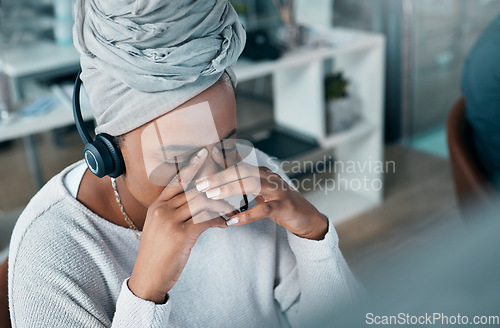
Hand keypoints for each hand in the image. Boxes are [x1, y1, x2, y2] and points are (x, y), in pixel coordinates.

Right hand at [128, 148, 236, 303]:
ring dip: (221, 205)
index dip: (191, 166)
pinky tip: (225, 224)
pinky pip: (206, 220)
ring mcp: (170, 222)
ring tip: (232, 210)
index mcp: (157, 206)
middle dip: (214, 185)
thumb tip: (195, 201)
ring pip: (202, 202)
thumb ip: (172, 211)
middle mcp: (162, 210)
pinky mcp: (181, 235)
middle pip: (193, 188)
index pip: (176, 180)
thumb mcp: (159, 227)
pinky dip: (218, 220)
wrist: (148, 277)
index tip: (204, 153)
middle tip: (232, 181)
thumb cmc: (157, 253)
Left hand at [196, 149, 327, 240]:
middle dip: (220, 175)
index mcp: (263, 173)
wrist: (307, 218)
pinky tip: (232, 220)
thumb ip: (245, 181)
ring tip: (212, 195)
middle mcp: (270, 178)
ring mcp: (278, 191)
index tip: (203, 159)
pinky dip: (246, 215)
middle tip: (200, 183)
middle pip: (243, 171)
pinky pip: (263, 210)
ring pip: (252, 185)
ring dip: (230, 189)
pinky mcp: (284, 207)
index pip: (240, 163)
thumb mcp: (262, 190)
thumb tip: (225, 172)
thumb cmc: (280, 204)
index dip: (221, 161)